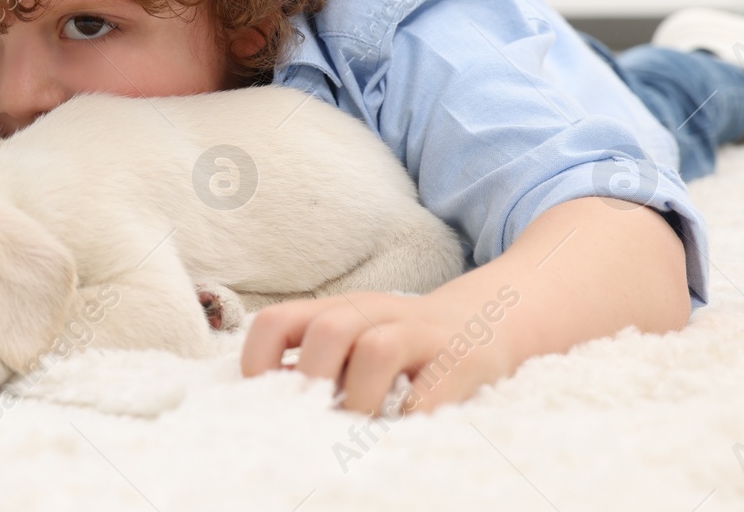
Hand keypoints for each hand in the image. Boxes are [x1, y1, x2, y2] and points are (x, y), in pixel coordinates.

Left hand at [240, 289, 518, 414]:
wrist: (484, 321)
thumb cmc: (401, 346)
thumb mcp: (353, 340)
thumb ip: (315, 363)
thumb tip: (262, 400)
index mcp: (337, 309)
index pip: (278, 320)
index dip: (258, 361)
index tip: (261, 402)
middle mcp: (374, 313)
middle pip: (328, 330)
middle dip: (312, 383)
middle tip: (312, 422)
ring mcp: (420, 333)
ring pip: (377, 349)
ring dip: (360, 399)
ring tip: (358, 430)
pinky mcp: (462, 361)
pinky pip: (430, 391)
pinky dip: (409, 417)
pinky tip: (401, 433)